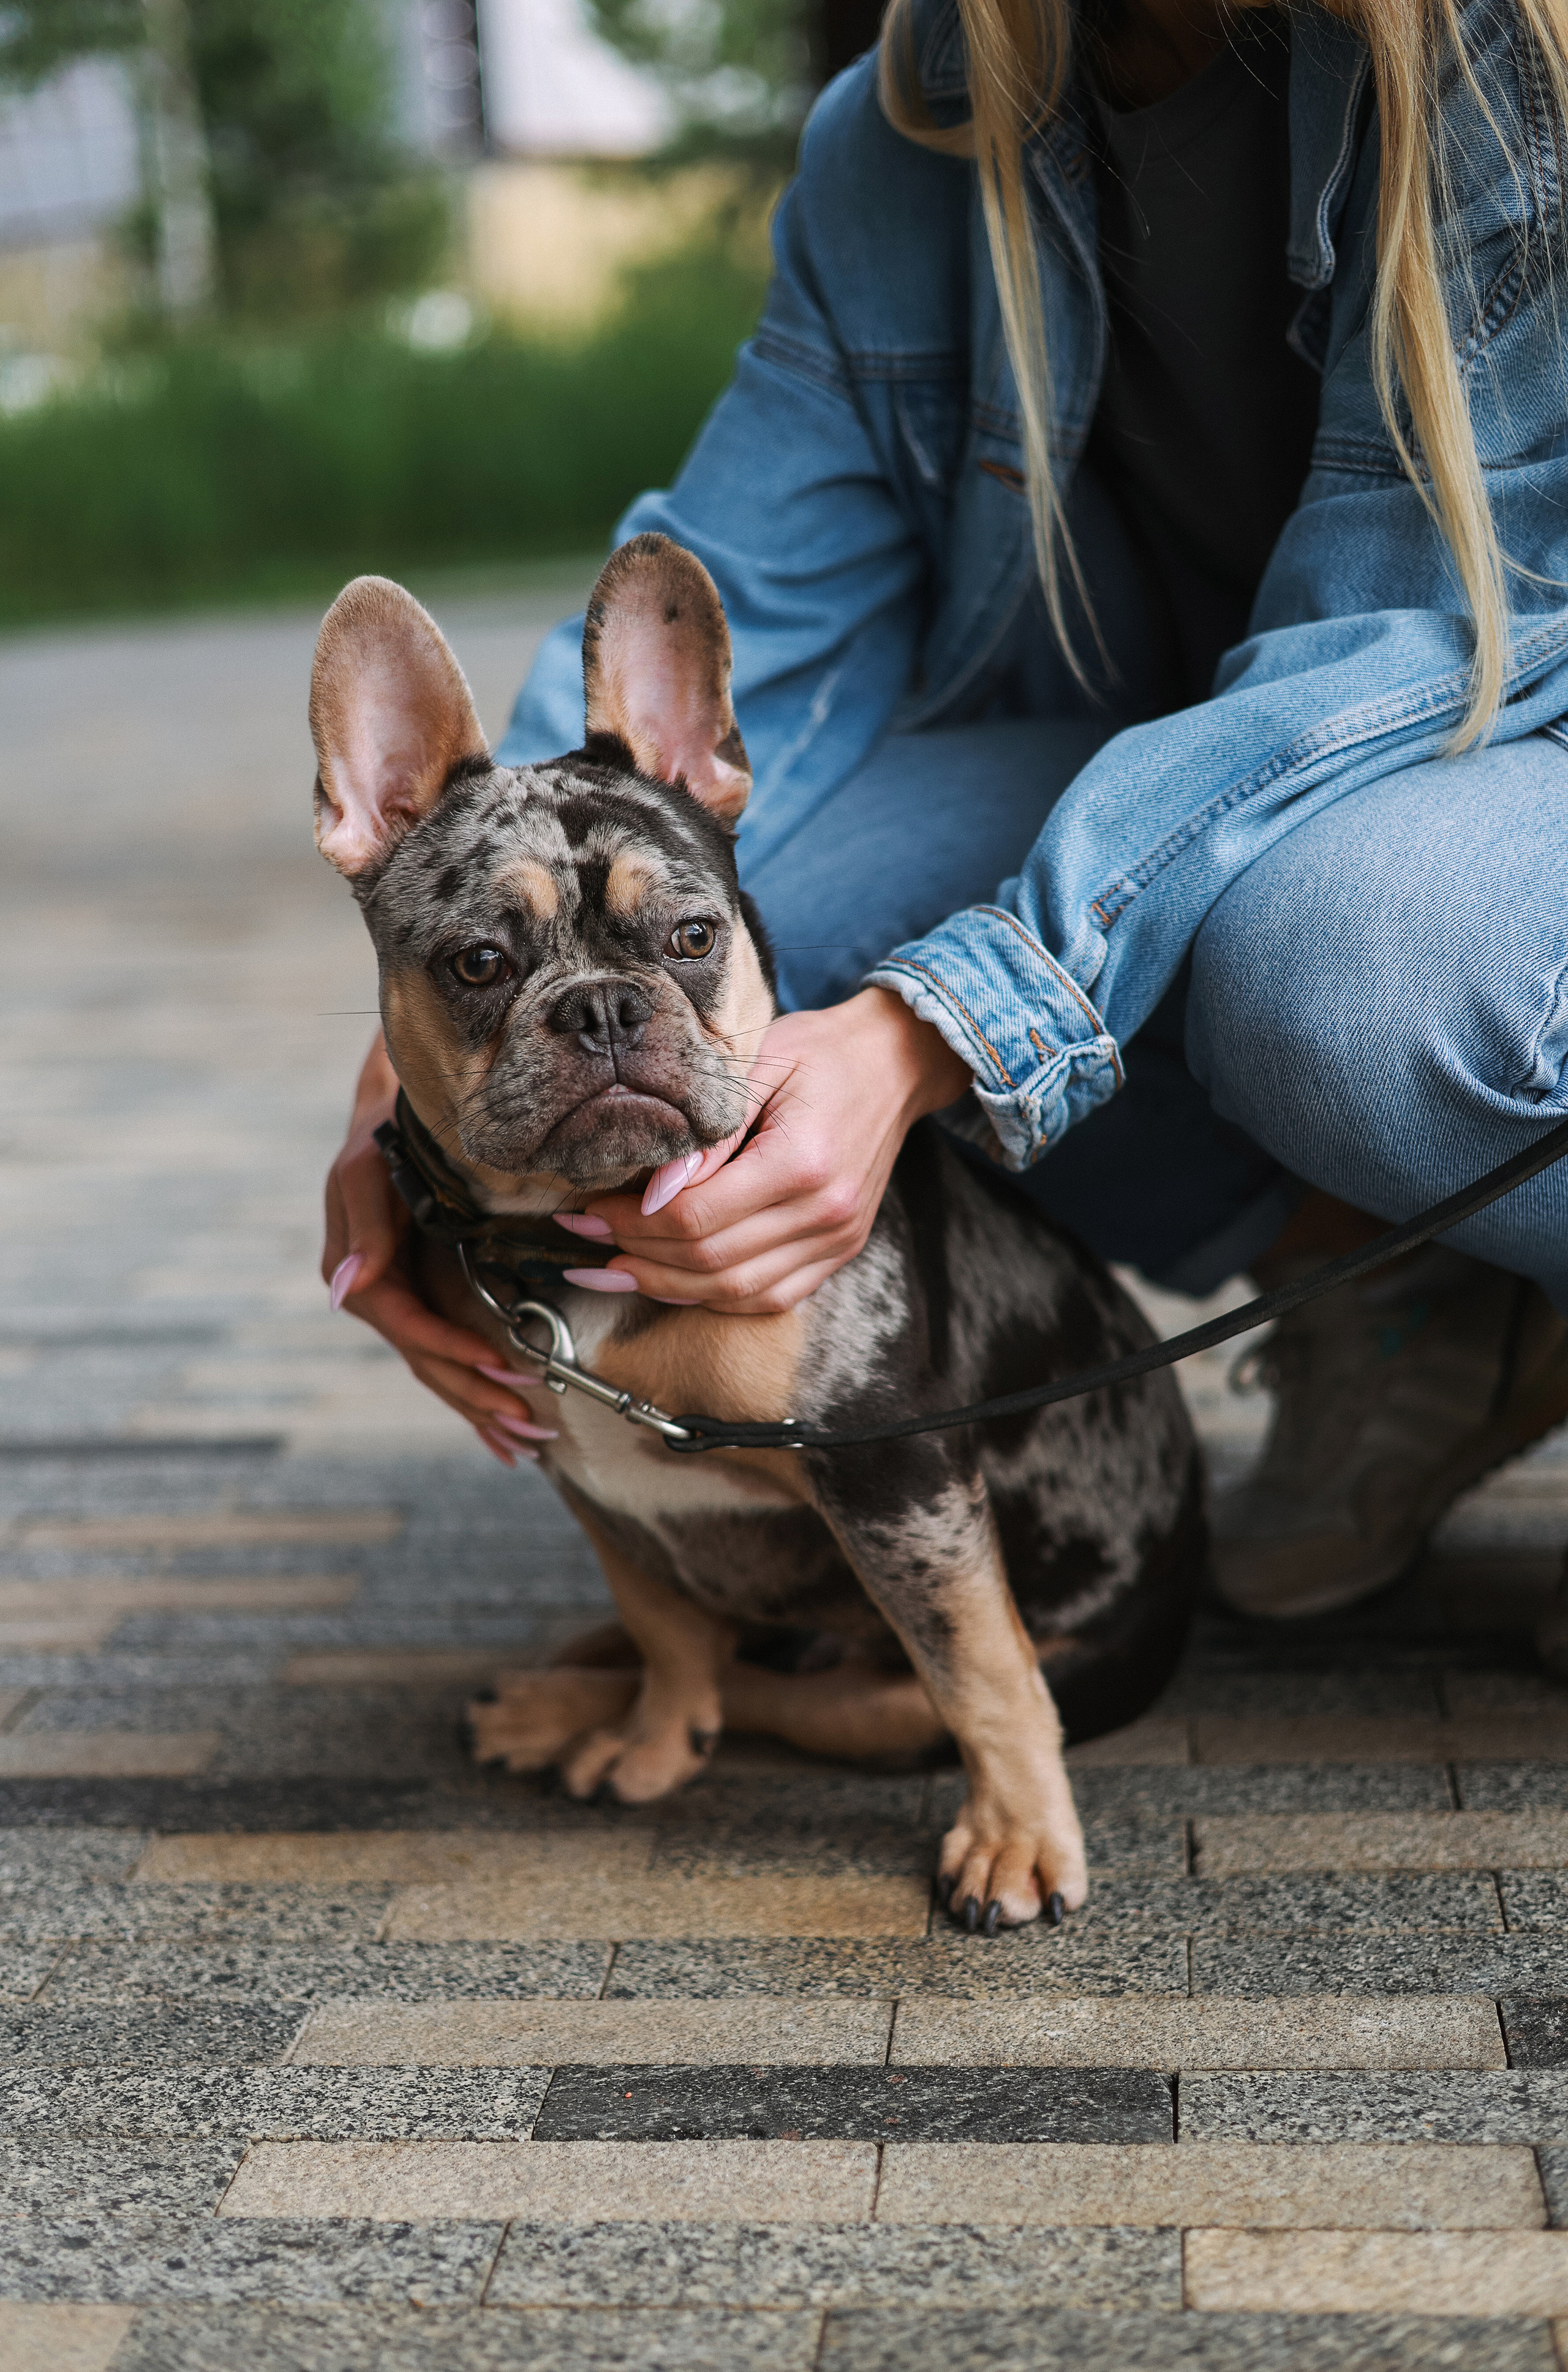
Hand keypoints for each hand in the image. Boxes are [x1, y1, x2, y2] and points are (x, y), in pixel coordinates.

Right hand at [321, 1034, 556, 1466]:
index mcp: (358, 1274)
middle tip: (527, 1428)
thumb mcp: (366, 1171)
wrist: (391, 1120)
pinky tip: (500, 1428)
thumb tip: (351, 1285)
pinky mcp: (421, 1301)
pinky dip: (472, 1389)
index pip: (409, 1326)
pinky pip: (446, 1355)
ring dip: (479, 1407)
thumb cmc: (382, 1139)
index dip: (453, 1349)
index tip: (500, 1363)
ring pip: (438, 1369)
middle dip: (476, 1396)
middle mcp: (376, 1298)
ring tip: (525, 1444)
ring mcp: (399, 1305)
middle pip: (427, 1362)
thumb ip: (364, 1226)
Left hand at [579, 987, 971, 1313]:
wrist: (895, 1063)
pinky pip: (770, 1297)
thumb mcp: (757, 1064)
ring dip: (666, 1286)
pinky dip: (714, 1296)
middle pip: (711, 1261)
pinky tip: (670, 1281)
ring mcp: (838, 1239)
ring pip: (736, 1290)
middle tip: (583, 1238)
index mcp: (802, 1162)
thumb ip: (706, 1134)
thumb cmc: (820, 1051)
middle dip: (635, 1255)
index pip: (697, 1216)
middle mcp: (825, 1213)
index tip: (586, 1209)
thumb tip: (653, 1193)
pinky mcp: (840, 1251)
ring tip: (610, 1270)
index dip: (631, 1222)